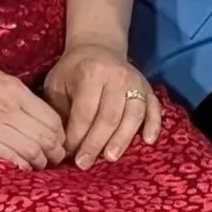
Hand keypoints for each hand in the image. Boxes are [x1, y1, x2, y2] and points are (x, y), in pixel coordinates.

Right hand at [0, 60, 67, 168]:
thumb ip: (16, 93)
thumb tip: (35, 111)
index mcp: (13, 89)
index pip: (51, 118)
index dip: (60, 135)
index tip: (59, 142)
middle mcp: (6, 107)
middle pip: (46, 137)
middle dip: (55, 151)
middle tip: (55, 158)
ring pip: (30, 150)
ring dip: (39, 161)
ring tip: (40, 165)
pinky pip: (8, 157)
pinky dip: (20, 165)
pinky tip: (23, 167)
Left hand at [43, 41, 162, 167]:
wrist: (98, 47)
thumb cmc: (73, 70)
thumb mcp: (57, 83)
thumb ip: (60, 110)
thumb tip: (61, 144)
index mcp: (91, 73)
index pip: (85, 112)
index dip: (76, 136)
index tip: (68, 154)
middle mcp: (117, 76)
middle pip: (109, 116)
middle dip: (95, 143)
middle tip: (84, 164)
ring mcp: (136, 82)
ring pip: (133, 115)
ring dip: (122, 139)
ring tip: (110, 157)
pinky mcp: (148, 88)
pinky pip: (154, 108)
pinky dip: (153, 125)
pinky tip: (148, 141)